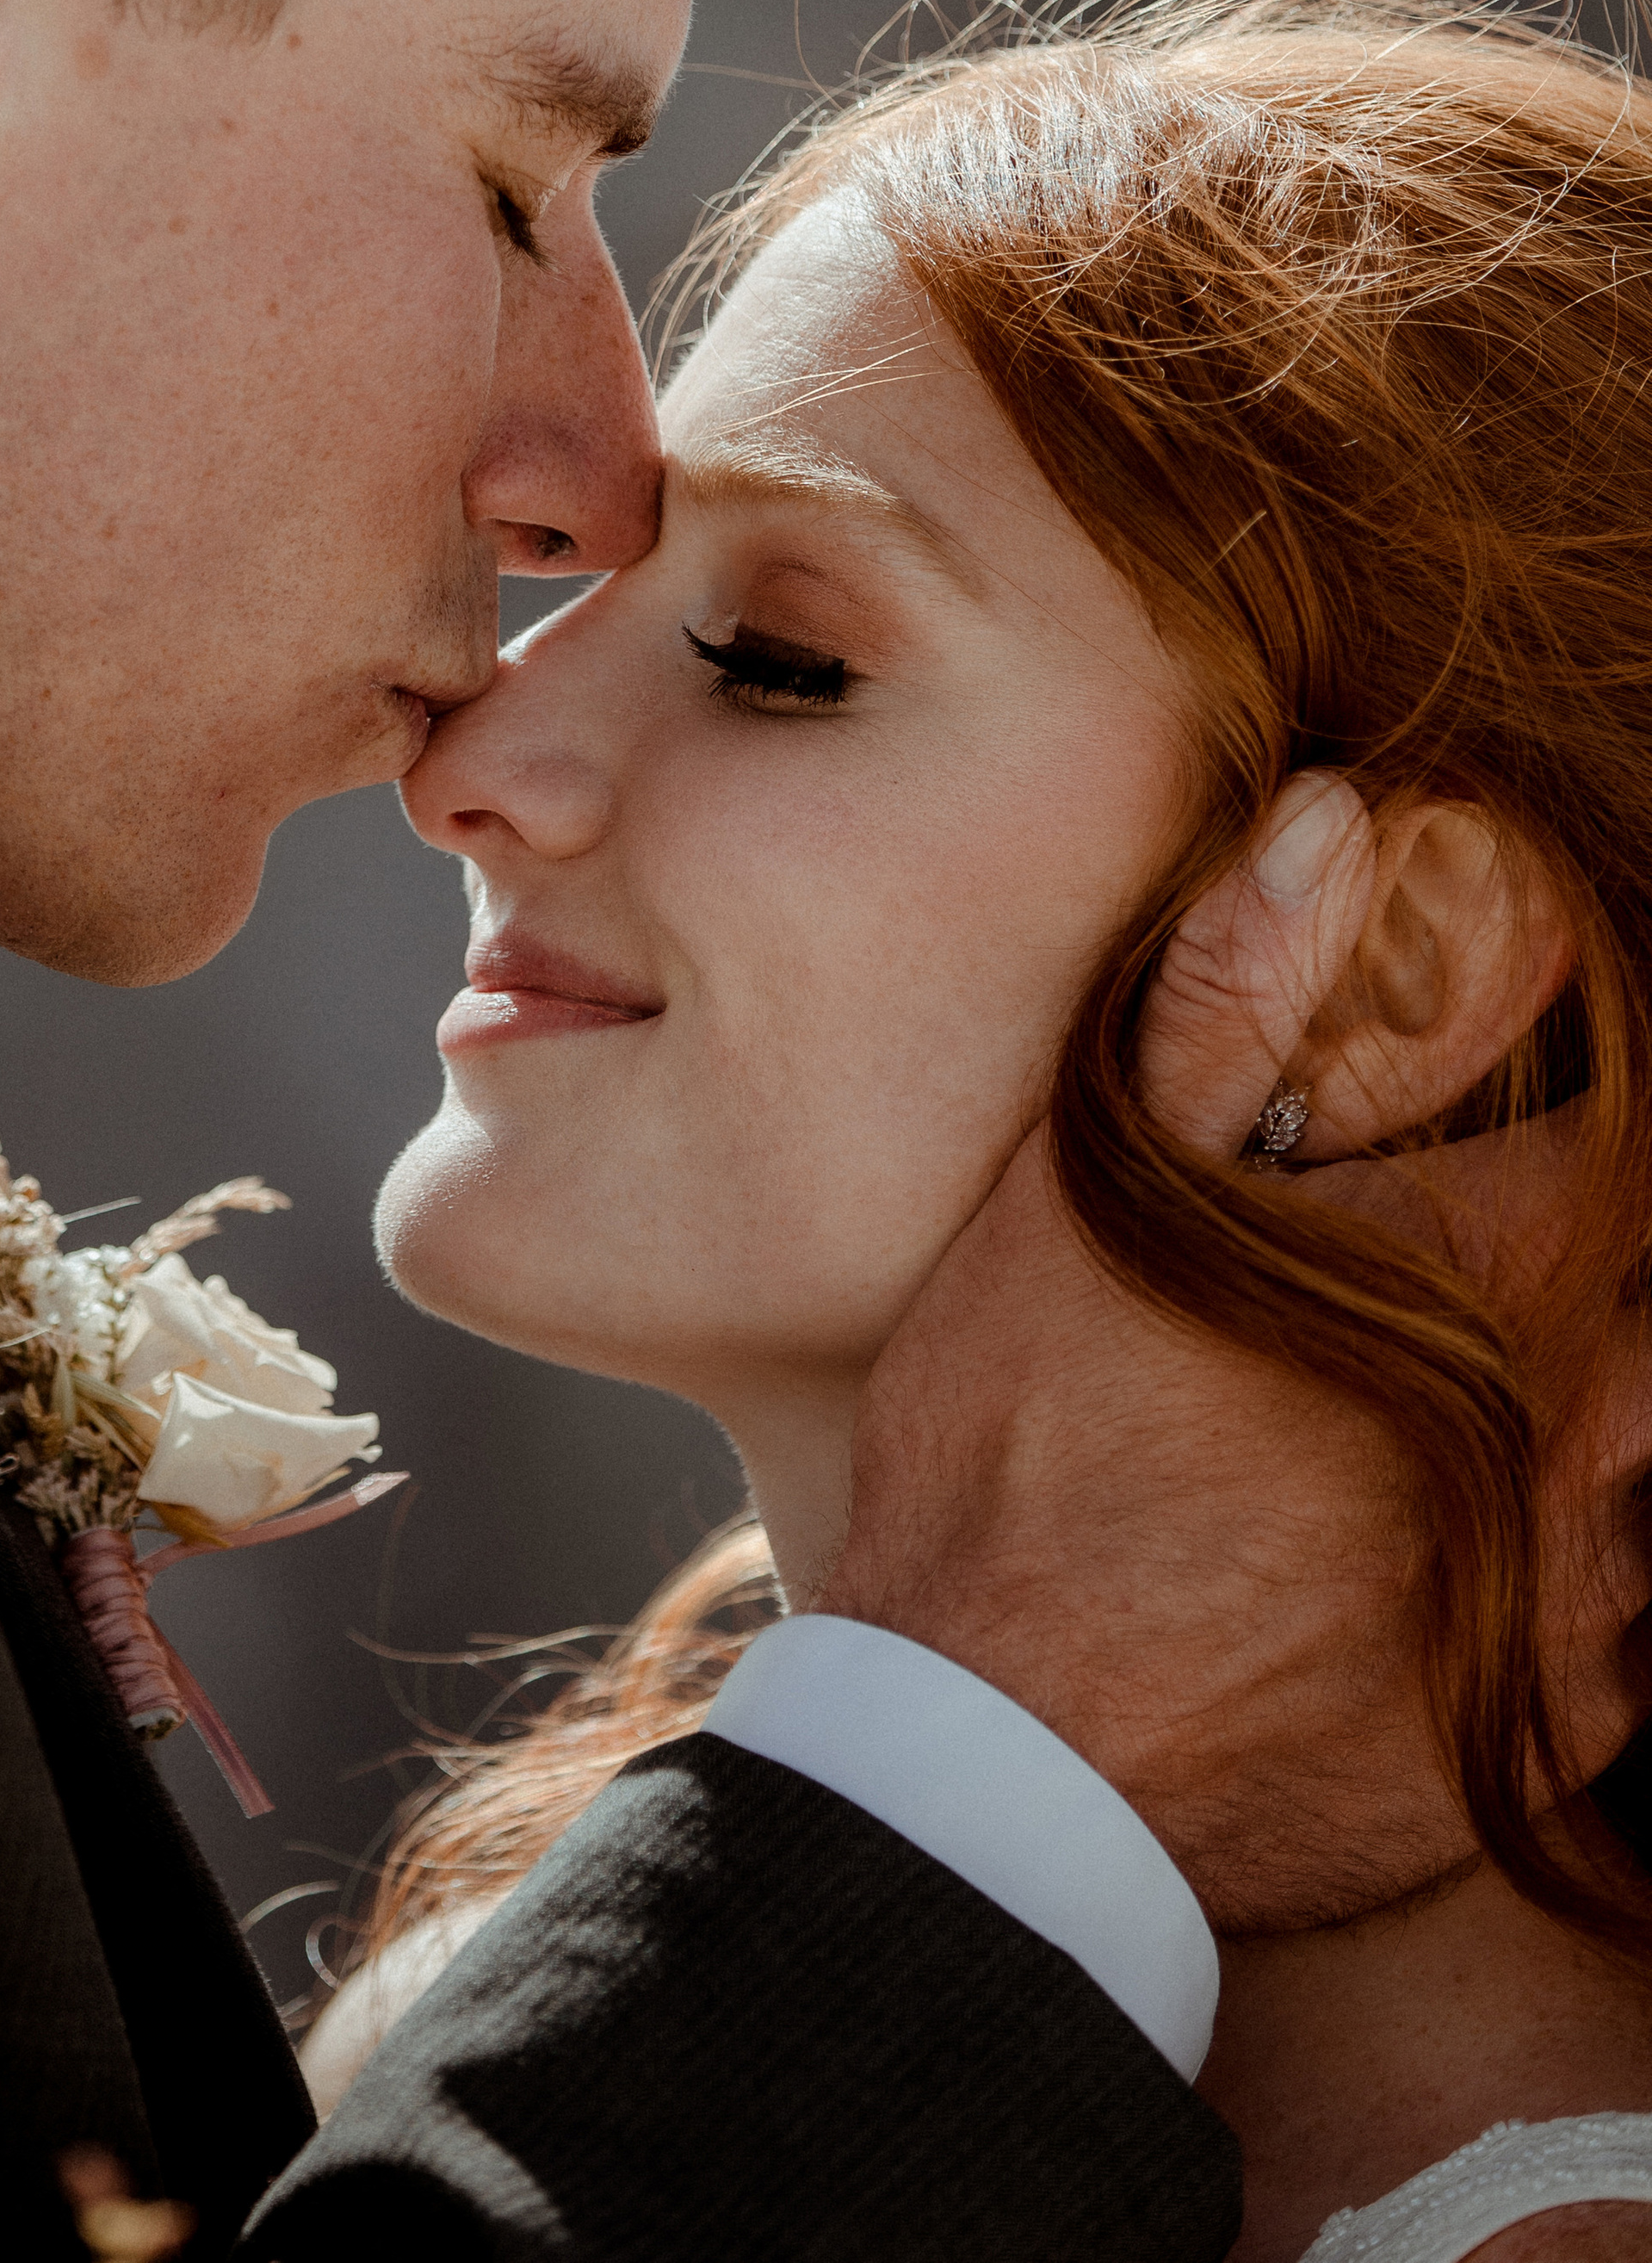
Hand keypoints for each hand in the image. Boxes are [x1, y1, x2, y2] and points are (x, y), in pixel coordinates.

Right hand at [814, 775, 1531, 1932]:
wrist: (988, 1756)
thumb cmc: (1014, 1449)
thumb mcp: (1080, 1194)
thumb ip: (1223, 1000)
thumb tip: (1334, 819)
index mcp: (1464, 1272)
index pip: (1619, 1150)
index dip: (1591, 1124)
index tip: (1523, 1145)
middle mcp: (1558, 1430)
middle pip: (1651, 1313)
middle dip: (1589, 1287)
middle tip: (1473, 1299)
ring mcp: (1567, 1599)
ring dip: (1601, 1434)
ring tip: (1472, 1416)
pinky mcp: (1543, 1740)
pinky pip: (1643, 1636)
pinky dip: (1595, 1584)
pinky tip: (1491, 1560)